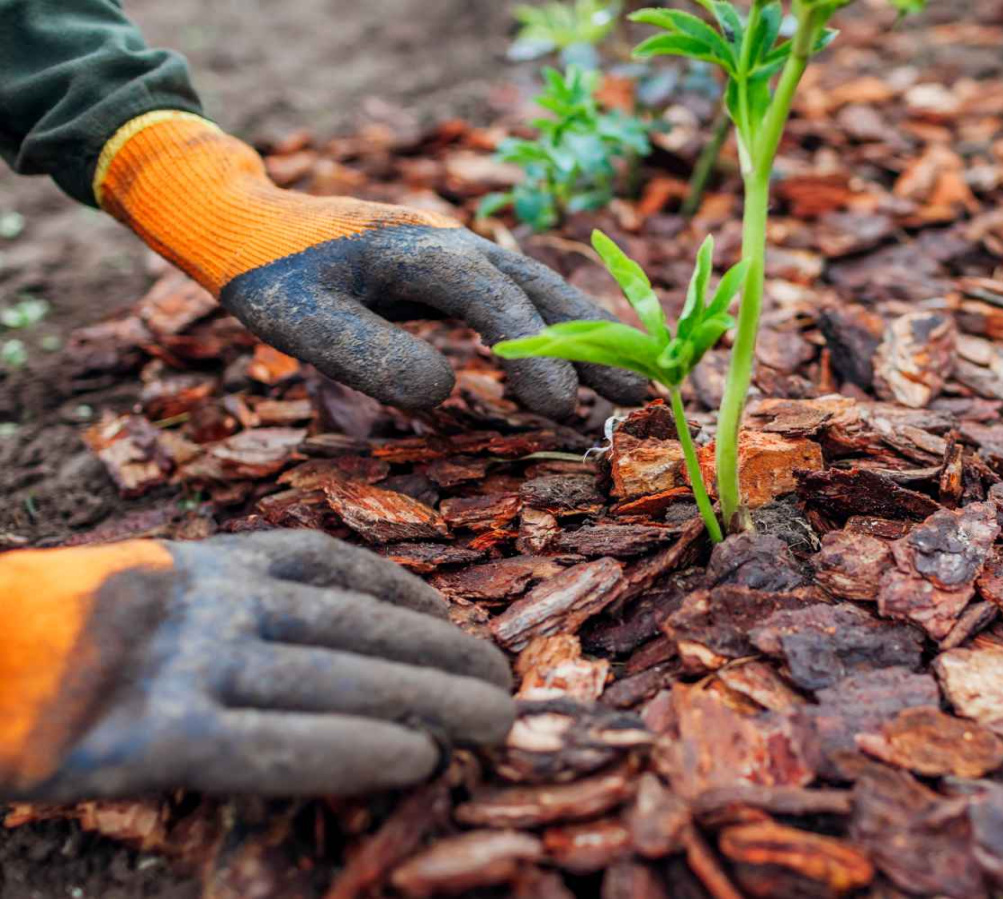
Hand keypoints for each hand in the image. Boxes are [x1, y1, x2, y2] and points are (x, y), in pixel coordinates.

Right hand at [0, 531, 513, 800]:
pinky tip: (413, 760)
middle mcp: (207, 603)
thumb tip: (330, 643)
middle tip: (506, 684)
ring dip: (427, 699)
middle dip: (440, 654)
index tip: (461, 623)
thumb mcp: (141, 597)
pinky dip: (349, 750)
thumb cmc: (40, 641)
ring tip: (494, 722)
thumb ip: (223, 607)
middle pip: (354, 627)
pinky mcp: (149, 737)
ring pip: (335, 678)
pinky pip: (270, 743)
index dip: (409, 598)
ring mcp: (181, 664)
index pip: (335, 570)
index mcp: (204, 564)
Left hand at [95, 112, 647, 414]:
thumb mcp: (300, 321)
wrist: (250, 227)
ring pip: (540, 293)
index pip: (492, 295)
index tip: (557, 406)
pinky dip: (557, 335)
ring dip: (587, 337)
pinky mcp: (456, 276)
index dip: (532, 348)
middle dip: (592, 340)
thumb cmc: (270, 276)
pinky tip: (578, 371)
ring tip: (631, 388)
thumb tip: (447, 392)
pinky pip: (520, 303)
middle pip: (540, 287)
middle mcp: (453, 245)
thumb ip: (367, 355)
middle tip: (639, 393)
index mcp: (417, 249)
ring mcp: (460, 256)